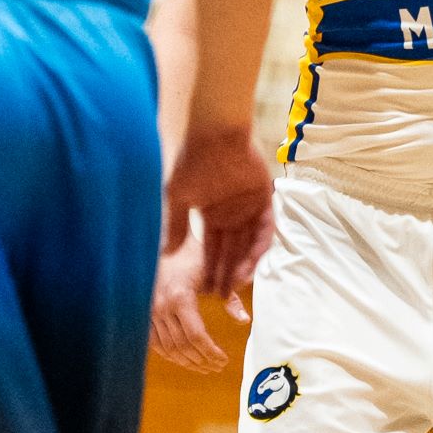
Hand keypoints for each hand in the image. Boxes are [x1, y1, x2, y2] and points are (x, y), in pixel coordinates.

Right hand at [151, 228, 246, 371]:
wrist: (163, 245)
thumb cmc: (192, 257)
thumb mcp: (214, 273)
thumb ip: (230, 298)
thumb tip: (244, 320)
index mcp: (180, 296)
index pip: (196, 336)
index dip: (210, 352)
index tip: (223, 360)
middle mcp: (161, 306)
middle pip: (182, 346)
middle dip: (202, 360)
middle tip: (217, 366)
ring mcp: (149, 311)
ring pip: (168, 348)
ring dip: (187, 361)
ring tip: (204, 367)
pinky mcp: (143, 314)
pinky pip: (154, 342)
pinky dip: (170, 354)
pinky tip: (184, 359)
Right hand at [163, 123, 275, 296]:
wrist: (215, 137)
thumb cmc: (193, 163)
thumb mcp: (178, 198)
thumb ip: (176, 225)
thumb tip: (166, 253)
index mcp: (211, 214)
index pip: (213, 248)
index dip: (211, 268)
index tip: (208, 290)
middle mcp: (231, 214)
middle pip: (232, 250)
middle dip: (228, 273)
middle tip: (224, 296)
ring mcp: (249, 207)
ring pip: (249, 243)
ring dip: (244, 263)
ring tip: (238, 283)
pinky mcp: (265, 199)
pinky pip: (266, 227)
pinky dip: (260, 245)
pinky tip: (252, 262)